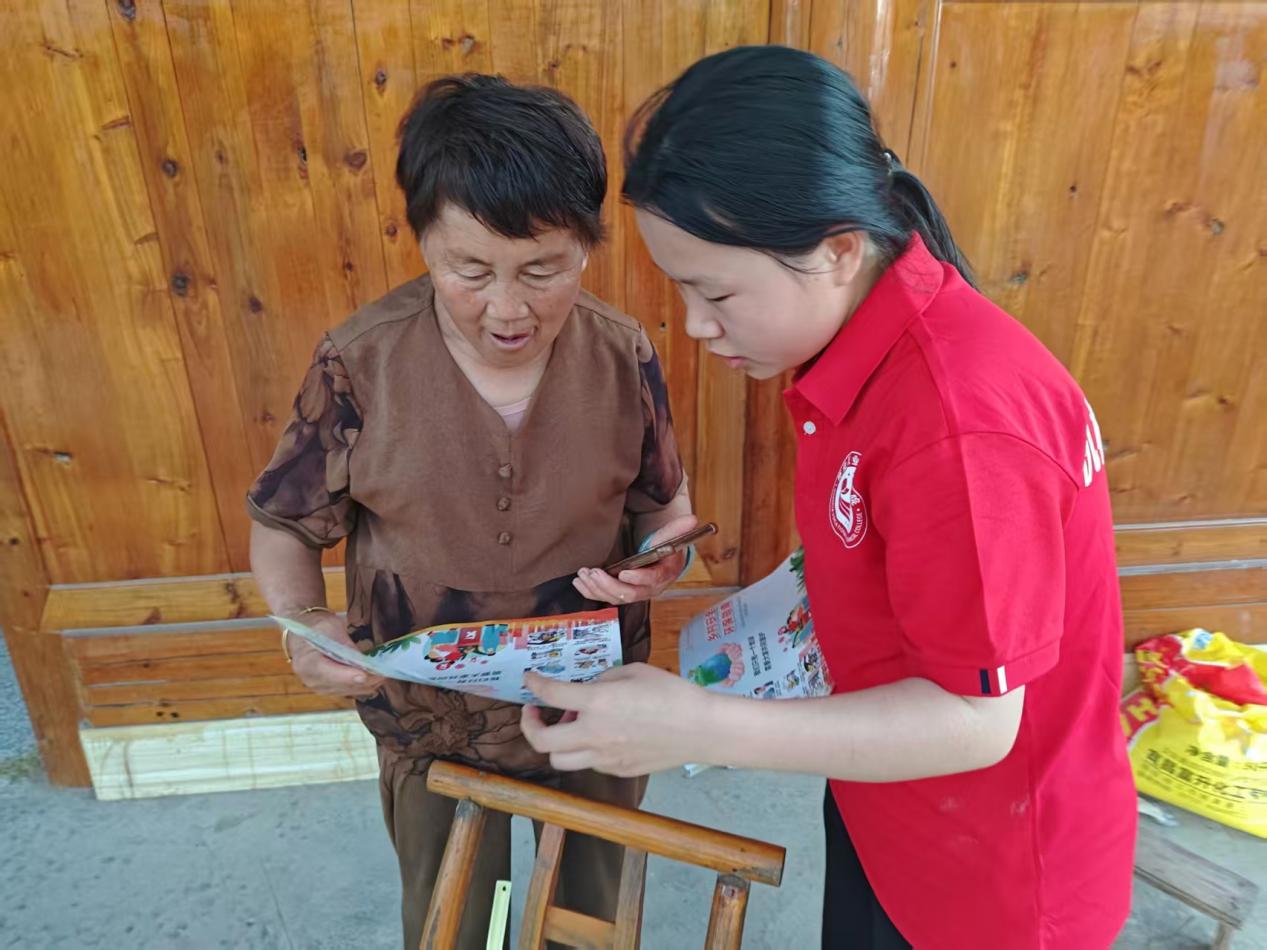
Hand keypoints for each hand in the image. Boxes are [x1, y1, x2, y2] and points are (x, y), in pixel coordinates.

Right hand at [286, 612, 384, 698]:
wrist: (302, 632)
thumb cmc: (317, 627)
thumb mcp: (332, 627)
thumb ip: (345, 645)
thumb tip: (362, 660)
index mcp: (308, 662)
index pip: (331, 673)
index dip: (351, 676)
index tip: (369, 675)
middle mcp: (311, 679)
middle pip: (343, 685)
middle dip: (365, 681)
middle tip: (385, 674)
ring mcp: (318, 687)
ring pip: (347, 691)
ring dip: (366, 685)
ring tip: (383, 677)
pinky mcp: (327, 689)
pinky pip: (347, 691)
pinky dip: (361, 687)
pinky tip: (374, 681)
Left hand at [520, 663, 712, 775]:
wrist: (700, 729)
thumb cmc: (671, 693)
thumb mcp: (633, 672)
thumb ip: (603, 680)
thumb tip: (587, 690)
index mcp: (597, 703)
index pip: (550, 694)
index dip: (534, 684)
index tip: (529, 680)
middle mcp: (594, 734)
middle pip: (541, 741)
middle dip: (530, 725)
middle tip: (534, 711)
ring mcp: (604, 757)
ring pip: (560, 760)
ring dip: (555, 742)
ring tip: (568, 726)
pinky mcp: (617, 770)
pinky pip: (588, 763)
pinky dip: (584, 749)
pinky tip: (600, 736)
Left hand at [573, 515, 698, 605]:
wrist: (660, 562)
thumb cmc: (664, 549)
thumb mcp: (671, 538)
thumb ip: (677, 529)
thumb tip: (693, 519)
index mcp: (663, 575)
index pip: (652, 580)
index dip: (638, 578)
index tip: (624, 573)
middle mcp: (648, 589)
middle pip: (629, 594)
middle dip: (609, 585)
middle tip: (593, 572)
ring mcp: (634, 593)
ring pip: (615, 597)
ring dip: (596, 588)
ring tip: (583, 575)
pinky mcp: (621, 593)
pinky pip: (605, 597)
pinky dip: (591, 592)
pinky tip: (579, 583)